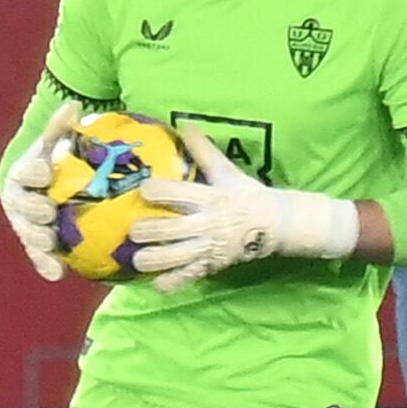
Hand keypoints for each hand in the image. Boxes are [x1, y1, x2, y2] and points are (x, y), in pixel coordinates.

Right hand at [0, 98, 82, 281]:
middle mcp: (20, 201)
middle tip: (48, 211)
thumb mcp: (57, 145)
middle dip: (33, 209)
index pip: (26, 172)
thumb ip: (62, 129)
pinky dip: (46, 265)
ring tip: (49, 244)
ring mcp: (25, 224)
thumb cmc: (56, 163)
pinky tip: (58, 275)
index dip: (34, 172)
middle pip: (23, 206)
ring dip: (37, 240)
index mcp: (24, 175)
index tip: (46, 172)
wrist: (47, 190)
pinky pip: (39, 256)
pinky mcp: (35, 245)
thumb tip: (73, 106)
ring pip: (28, 233)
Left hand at [129, 124, 361, 291]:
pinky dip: (172, 282)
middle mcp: (207, 224)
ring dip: (155, 260)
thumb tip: (184, 124)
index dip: (160, 192)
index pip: (181, 194)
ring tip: (137, 260)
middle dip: (150, 232)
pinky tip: (156, 283)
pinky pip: (189, 277)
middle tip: (133, 231)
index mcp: (210, 198)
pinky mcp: (211, 265)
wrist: (273, 223)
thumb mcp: (226, 170)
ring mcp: (209, 248)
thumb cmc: (244, 193)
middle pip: (173, 230)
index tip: (144, 190)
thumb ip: (203, 150)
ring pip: (178, 257)